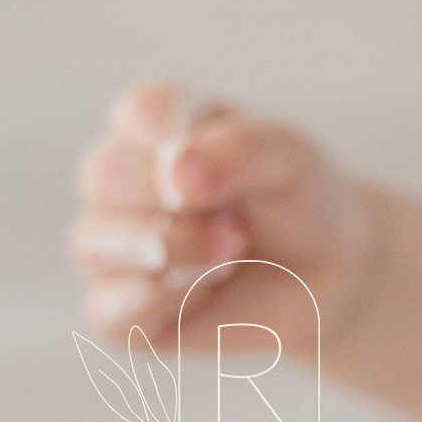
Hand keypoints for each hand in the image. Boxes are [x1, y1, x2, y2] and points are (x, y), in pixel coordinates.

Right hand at [68, 81, 379, 358]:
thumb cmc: (298, 199)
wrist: (327, 271)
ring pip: (93, 242)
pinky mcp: (119, 310)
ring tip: (235, 248)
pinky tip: (208, 289)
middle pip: (105, 173)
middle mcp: (122, 181)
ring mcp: (114, 244)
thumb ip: (239, 151)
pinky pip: (108, 311)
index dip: (183, 133)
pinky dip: (162, 300)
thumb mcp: (289, 159)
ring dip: (177, 247)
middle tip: (239, 216)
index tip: (241, 152)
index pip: (140, 110)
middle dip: (179, 199)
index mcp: (160, 125)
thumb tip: (174, 171)